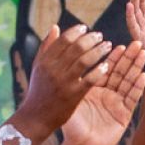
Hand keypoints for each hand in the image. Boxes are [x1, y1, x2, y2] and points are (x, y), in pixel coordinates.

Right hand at [16, 23, 115, 139]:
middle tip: (100, 36)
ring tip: (107, 46)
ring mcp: (64, 82)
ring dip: (99, 51)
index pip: (63, 40)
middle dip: (91, 38)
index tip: (85, 28)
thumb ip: (46, 47)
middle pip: (76, 47)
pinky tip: (106, 66)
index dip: (76, 31)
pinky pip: (90, 79)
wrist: (36, 117)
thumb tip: (55, 27)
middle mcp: (54, 70)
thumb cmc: (39, 90)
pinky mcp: (74, 95)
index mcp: (45, 61)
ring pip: (85, 60)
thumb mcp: (38, 67)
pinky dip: (99, 70)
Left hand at [65, 44, 144, 144]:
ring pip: (129, 82)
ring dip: (137, 68)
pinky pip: (132, 98)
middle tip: (138, 43)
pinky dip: (138, 86)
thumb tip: (65, 58)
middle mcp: (108, 94)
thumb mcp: (71, 99)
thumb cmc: (71, 126)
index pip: (106, 69)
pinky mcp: (124, 114)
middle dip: (129, 58)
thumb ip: (73, 80)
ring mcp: (117, 104)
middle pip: (121, 72)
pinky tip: (144, 75)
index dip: (113, 57)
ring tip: (144, 54)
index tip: (119, 44)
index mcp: (94, 89)